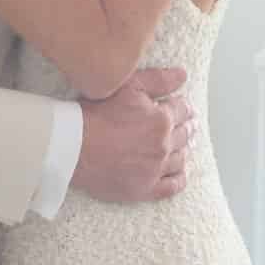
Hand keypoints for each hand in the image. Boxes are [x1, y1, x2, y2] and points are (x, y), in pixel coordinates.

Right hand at [73, 68, 195, 203]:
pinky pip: (171, 186)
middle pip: (184, 135)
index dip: (184, 107)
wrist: (73, 148)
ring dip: (186, 151)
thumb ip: (158, 80)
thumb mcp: (128, 87)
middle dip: (188, 128)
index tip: (185, 108)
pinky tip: (180, 174)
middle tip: (191, 127)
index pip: (183, 110)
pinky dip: (179, 179)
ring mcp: (155, 169)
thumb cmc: (97, 115)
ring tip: (187, 148)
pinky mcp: (145, 188)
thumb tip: (183, 76)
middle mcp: (163, 145)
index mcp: (162, 120)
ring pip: (181, 160)